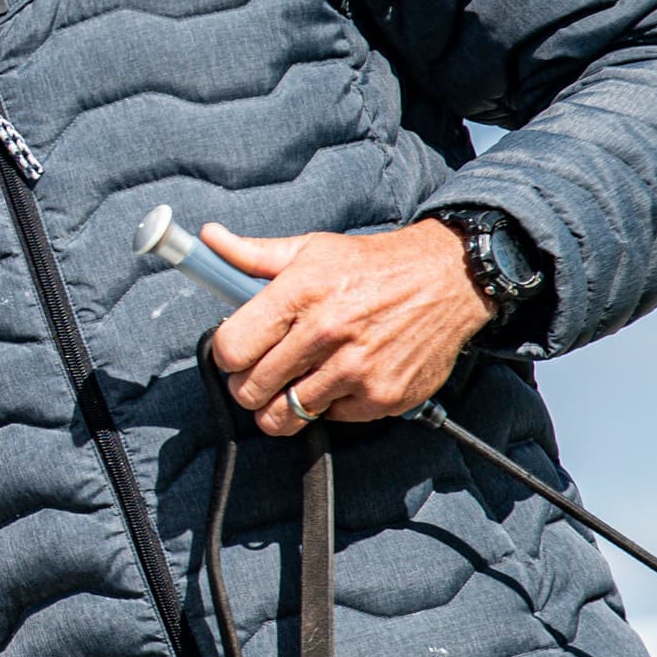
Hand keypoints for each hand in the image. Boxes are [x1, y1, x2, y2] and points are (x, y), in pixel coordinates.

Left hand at [204, 220, 489, 436]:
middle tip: (262, 373)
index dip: (227, 355)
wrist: (448, 280)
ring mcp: (357, 369)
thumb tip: (208, 238)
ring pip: (285, 415)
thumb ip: (252, 255)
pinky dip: (329, 405)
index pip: (231, 348)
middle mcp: (327, 333)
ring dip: (282, 404)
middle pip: (251, 390)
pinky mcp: (382, 397)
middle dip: (248, 385)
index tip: (237, 353)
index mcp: (300, 293)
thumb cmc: (370, 266)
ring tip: (294, 382)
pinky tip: (339, 378)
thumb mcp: (310, 250)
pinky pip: (331, 418)